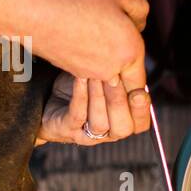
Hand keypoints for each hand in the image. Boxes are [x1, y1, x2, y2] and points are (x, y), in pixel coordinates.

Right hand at [22, 0, 148, 87]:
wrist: (36, 12)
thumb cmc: (74, 1)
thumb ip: (139, 8)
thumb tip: (139, 21)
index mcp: (131, 51)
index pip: (142, 78)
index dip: (139, 64)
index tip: (134, 52)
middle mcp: (112, 69)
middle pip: (124, 73)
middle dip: (121, 56)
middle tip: (111, 32)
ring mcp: (90, 72)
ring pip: (104, 68)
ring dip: (102, 52)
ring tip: (91, 25)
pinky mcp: (71, 70)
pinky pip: (87, 65)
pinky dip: (85, 52)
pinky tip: (77, 30)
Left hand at [37, 71, 151, 144]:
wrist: (47, 97)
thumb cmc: (80, 86)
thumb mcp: (104, 77)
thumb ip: (122, 73)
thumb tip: (134, 55)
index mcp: (122, 121)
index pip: (140, 123)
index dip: (142, 110)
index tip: (138, 92)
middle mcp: (107, 132)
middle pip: (123, 127)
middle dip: (119, 101)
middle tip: (115, 77)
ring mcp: (86, 135)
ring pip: (100, 122)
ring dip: (99, 96)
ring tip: (96, 73)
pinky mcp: (66, 130)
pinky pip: (78, 115)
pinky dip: (81, 95)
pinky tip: (81, 77)